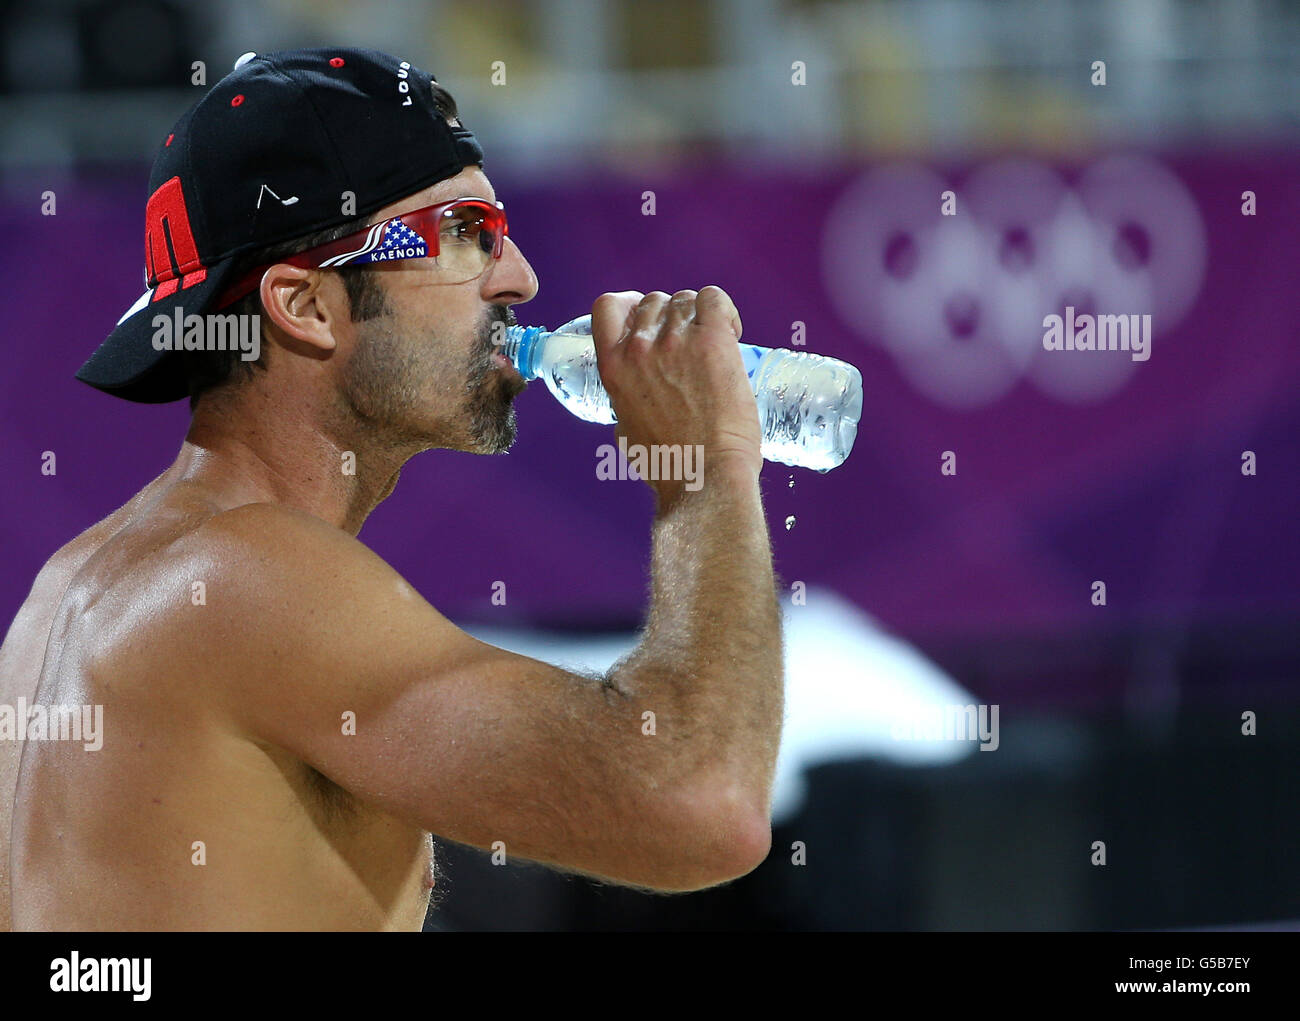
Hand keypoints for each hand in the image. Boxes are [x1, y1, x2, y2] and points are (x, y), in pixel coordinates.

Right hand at [590, 287, 761, 503]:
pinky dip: (724, 309)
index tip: (646, 315)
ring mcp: (676, 341)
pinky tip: (731, 332)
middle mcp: (640, 347)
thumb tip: (635, 395)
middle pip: (654, 301)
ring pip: (686, 300)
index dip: (629, 304)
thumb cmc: (668, 464)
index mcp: (613, 366)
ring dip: (700, 316)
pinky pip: (715, 300)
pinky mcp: (712, 340)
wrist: (704, 474)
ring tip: (716, 344)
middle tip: (692, 342)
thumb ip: (626, 399)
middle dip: (672, 316)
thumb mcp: (626, 428)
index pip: (608, 307)